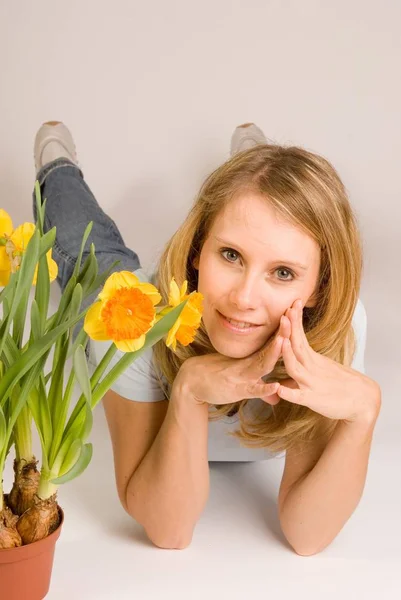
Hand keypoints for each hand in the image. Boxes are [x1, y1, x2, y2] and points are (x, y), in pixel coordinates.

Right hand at [174, 314, 291, 407]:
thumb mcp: (242, 384)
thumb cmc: (216, 378)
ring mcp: (242, 377)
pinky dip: (264, 389)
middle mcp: (248, 365)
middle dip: (282, 335)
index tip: (294, 316)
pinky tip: (275, 387)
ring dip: (273, 353)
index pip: (270, 344)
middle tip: (292, 318)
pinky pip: (253, 390)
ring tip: (284, 342)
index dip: (283, 332)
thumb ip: (260, 389)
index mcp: (251, 360)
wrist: (191, 381)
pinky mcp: (237, 390)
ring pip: (262, 365)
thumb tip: (276, 397)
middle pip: (269, 349)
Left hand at [272, 299, 381, 423]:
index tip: (291, 305)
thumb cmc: (343, 385)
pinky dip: (288, 393)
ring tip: (282, 341)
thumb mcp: (322, 369)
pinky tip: (279, 389)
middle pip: (297, 346)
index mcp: (313, 359)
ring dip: (287, 355)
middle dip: (291, 329)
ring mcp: (311, 383)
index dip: (294, 322)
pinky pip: (298, 396)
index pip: (301, 337)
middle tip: (286, 311)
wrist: (364, 401)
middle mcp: (311, 368)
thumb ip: (306, 362)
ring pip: (295, 368)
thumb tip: (293, 355)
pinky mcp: (312, 399)